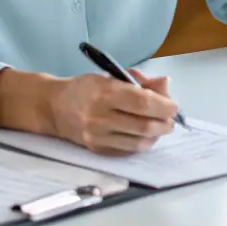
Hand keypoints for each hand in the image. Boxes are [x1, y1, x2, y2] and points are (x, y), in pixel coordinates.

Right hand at [0, 67, 176, 152]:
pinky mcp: (97, 150)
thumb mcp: (111, 75)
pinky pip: (128, 151)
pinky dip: (141, 144)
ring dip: (156, 135)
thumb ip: (140, 81)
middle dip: (164, 123)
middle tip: (170, 119)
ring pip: (138, 142)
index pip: (143, 103)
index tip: (173, 105)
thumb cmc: (85, 88)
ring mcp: (98, 136)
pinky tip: (144, 135)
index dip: (164, 105)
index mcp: (105, 92)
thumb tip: (165, 86)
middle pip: (144, 125)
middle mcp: (100, 116)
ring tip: (160, 127)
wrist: (53, 107)